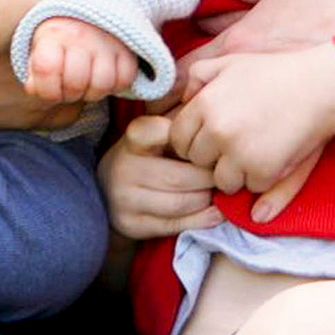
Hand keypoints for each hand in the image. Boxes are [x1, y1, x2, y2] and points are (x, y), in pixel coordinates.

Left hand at [23, 15, 143, 102]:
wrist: (82, 20)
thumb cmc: (57, 44)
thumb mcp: (38, 55)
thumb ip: (33, 74)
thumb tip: (33, 88)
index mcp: (53, 35)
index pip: (46, 68)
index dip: (47, 90)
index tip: (50, 89)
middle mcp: (80, 36)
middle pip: (76, 81)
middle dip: (70, 94)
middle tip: (69, 88)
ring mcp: (106, 41)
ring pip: (103, 83)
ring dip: (93, 92)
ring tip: (87, 84)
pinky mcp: (127, 49)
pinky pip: (125, 78)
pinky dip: (115, 85)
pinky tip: (103, 78)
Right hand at [99, 114, 222, 240]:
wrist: (109, 192)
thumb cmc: (149, 157)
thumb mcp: (158, 135)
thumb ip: (182, 122)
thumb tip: (210, 109)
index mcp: (133, 139)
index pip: (159, 132)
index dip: (189, 140)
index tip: (206, 146)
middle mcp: (123, 167)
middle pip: (181, 177)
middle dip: (209, 179)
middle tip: (225, 177)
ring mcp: (124, 198)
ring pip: (181, 203)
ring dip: (208, 200)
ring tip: (218, 194)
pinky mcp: (131, 224)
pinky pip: (175, 225)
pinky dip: (202, 219)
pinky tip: (214, 212)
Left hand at [166, 44, 334, 196]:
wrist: (319, 87)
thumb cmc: (274, 73)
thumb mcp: (229, 63)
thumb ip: (197, 77)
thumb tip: (181, 103)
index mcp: (204, 105)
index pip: (177, 139)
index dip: (192, 140)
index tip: (210, 136)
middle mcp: (217, 131)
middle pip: (196, 162)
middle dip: (211, 157)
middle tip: (235, 143)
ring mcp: (239, 153)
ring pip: (220, 181)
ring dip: (235, 173)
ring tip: (254, 152)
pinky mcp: (263, 171)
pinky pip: (251, 188)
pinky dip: (261, 179)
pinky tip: (272, 157)